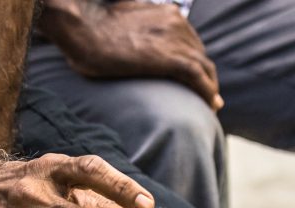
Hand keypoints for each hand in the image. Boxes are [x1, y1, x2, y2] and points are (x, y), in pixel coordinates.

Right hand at [42, 0, 222, 109]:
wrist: (83, 27)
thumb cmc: (94, 28)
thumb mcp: (125, 22)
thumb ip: (141, 29)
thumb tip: (135, 43)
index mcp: (169, 14)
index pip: (191, 43)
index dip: (198, 63)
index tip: (199, 80)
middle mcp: (177, 23)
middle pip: (201, 55)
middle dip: (206, 76)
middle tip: (210, 98)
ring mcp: (175, 39)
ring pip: (204, 67)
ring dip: (210, 88)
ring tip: (211, 106)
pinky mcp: (170, 58)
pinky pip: (198, 77)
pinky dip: (207, 92)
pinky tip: (210, 106)